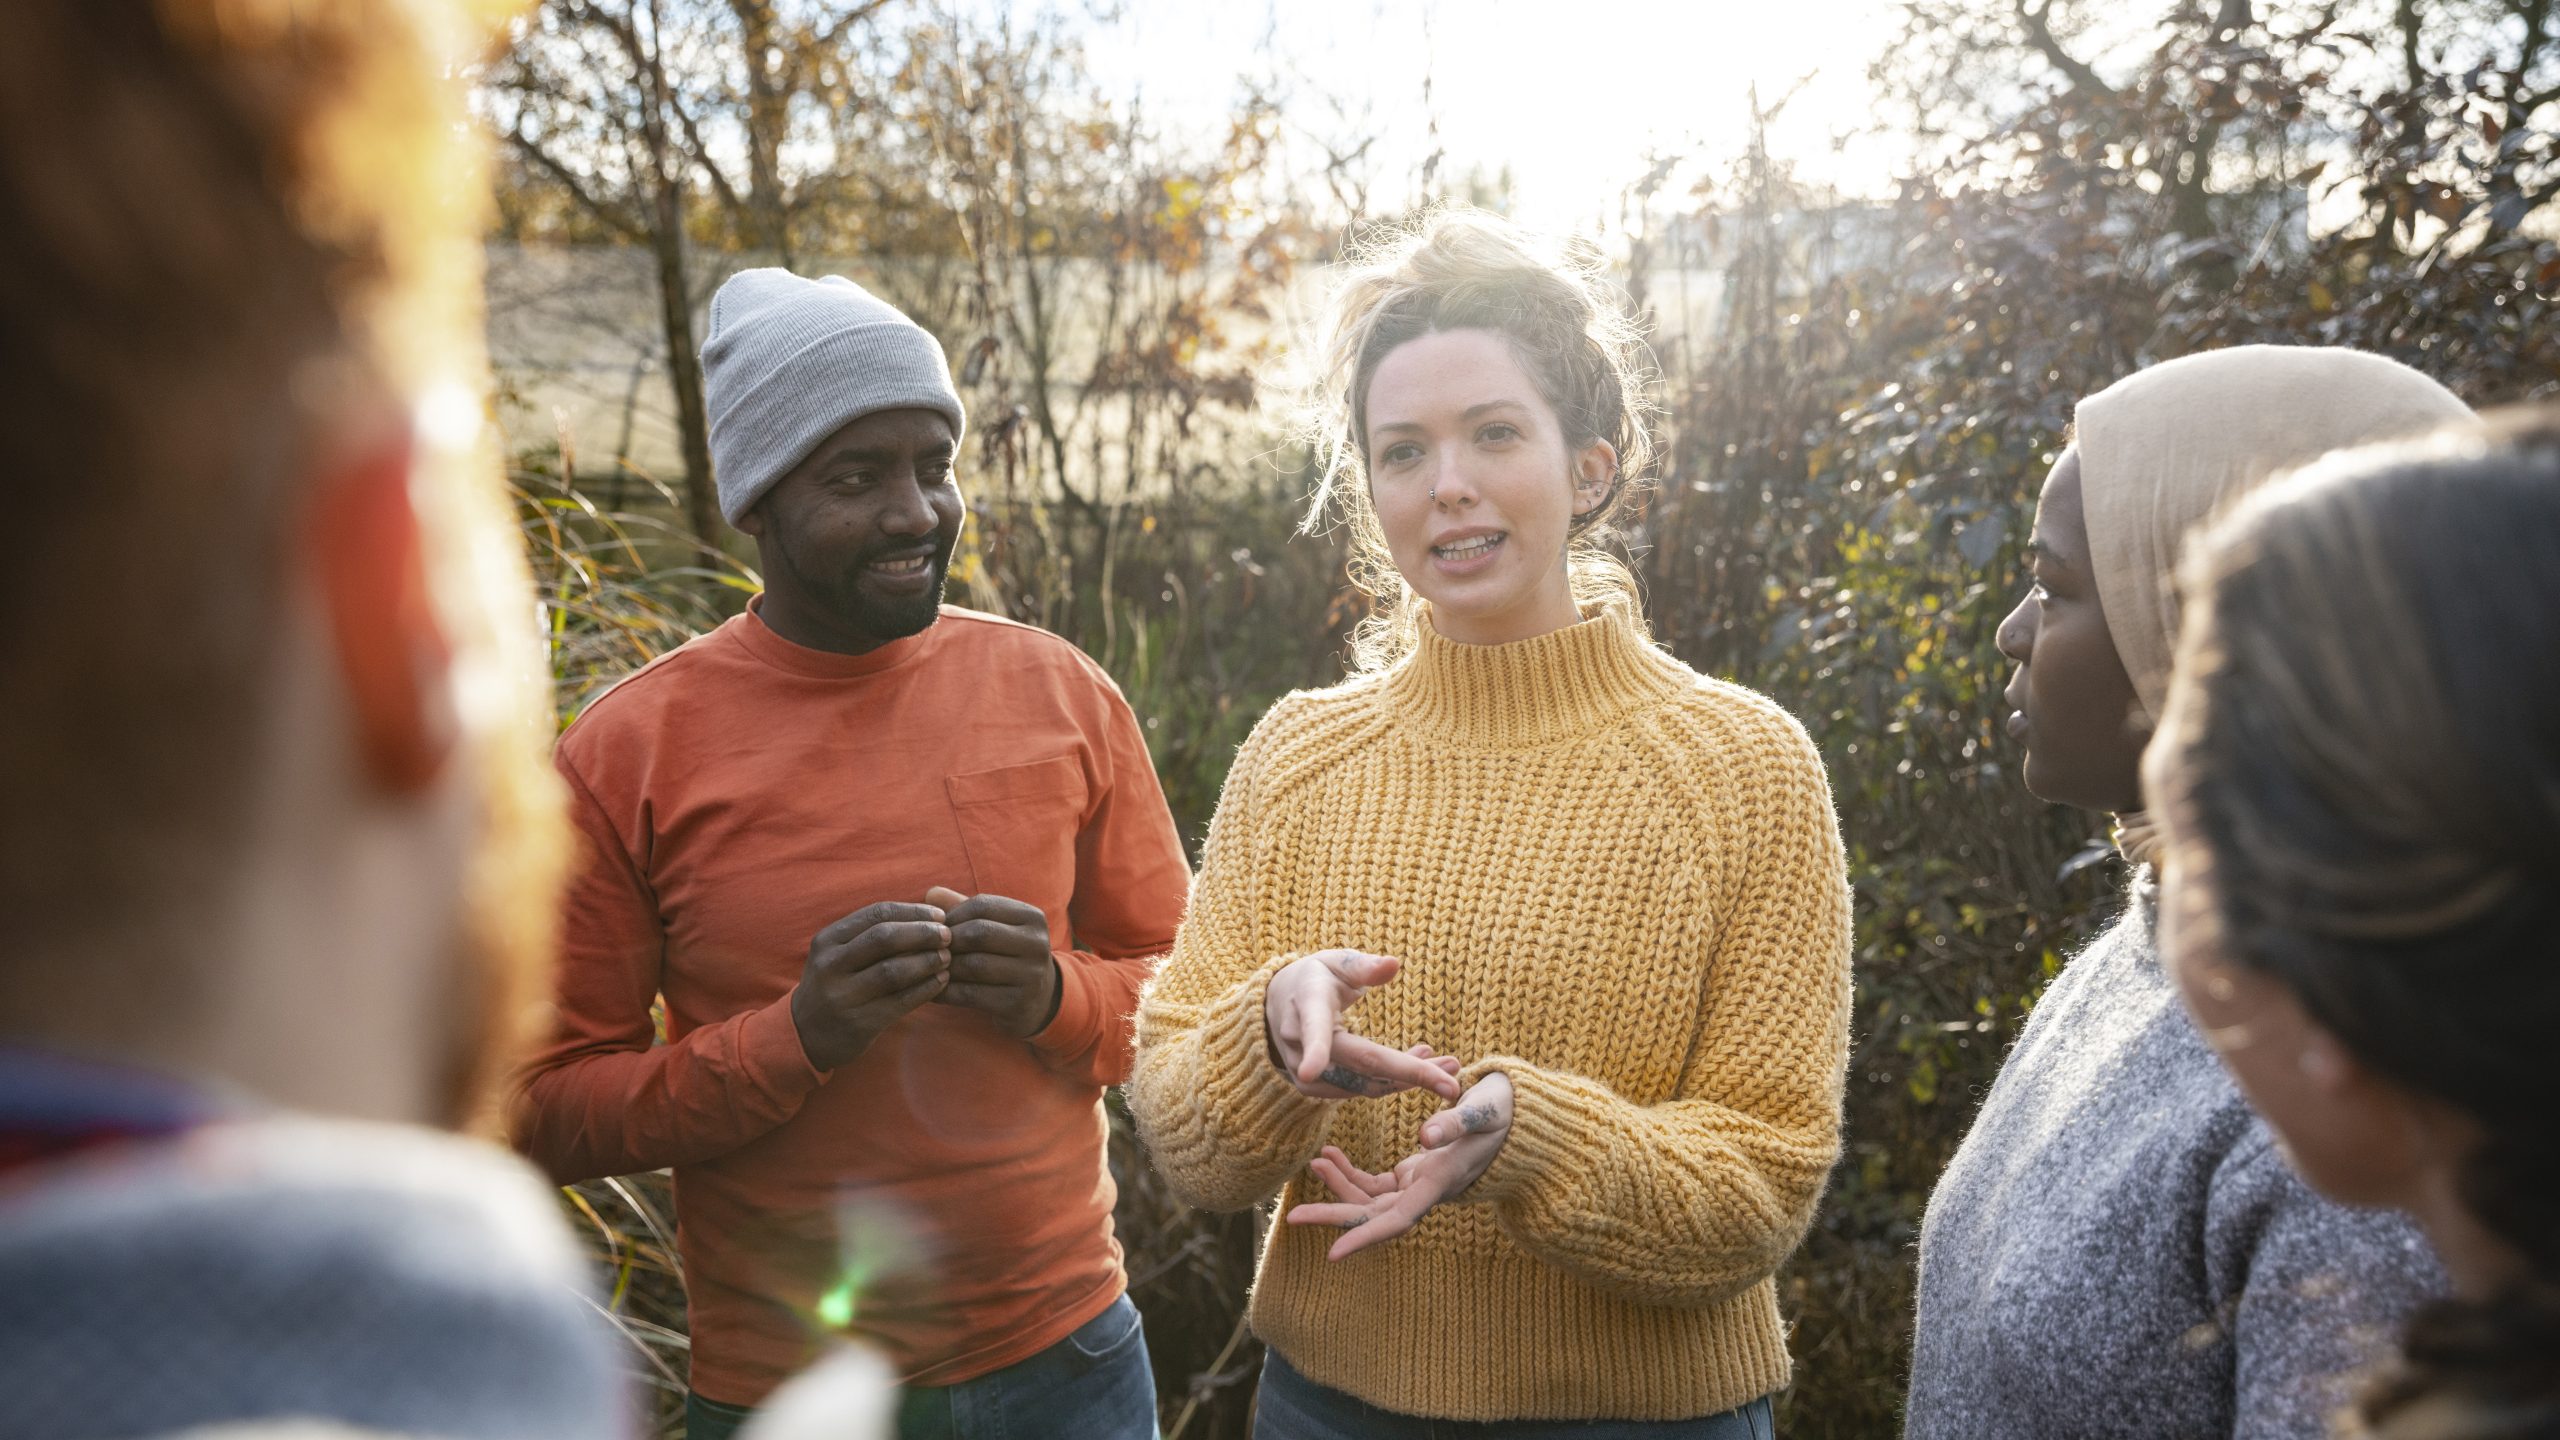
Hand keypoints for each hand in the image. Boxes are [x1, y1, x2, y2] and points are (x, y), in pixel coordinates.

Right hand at [791, 902, 950, 1070]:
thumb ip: (873, 933)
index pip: (876, 914)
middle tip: (948, 936)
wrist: (806, 1033)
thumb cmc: (836, 983)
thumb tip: (927, 912)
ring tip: (947, 958)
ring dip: (926, 961)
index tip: (940, 915)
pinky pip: (899, 1001)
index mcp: (828, 939)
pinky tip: (941, 982)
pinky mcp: (858, 1023)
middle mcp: (831, 965)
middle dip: (922, 933)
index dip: (913, 911)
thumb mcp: (839, 953)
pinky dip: (925, 989)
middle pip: (884, 938)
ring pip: (892, 971)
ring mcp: (842, 995)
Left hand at [923, 886, 1059, 1038]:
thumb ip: (964, 908)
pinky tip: (933, 992)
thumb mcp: (993, 928)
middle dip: (949, 941)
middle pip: (980, 933)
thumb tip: (931, 892)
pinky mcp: (1019, 1003)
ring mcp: (1032, 975)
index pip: (983, 905)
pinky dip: (947, 992)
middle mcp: (1037, 944)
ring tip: (928, 968)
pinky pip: (972, 994)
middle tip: (928, 949)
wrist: (1037, 999)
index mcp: (1032, 917)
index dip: (953, 914)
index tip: (935, 927)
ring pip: (975, 965)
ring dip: (945, 967)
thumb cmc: (1006, 955)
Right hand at [1262, 949, 1461, 1101]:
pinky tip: (1420, 1068)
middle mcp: (1300, 1041)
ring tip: (1448, 1066)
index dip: (1314, 1050)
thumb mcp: (1336, 961)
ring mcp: (1303, 1070)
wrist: (1279, 1004)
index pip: (1312, 1028)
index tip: (1310, 1070)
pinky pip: (1359, 1090)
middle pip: (1358, 1064)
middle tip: (1451, 1084)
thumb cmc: (1316, 977)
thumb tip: (1393, 964)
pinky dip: (1392, 1083)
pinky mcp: (1312, 1088)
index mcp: (1307, 1004)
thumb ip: (1363, 966)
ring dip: (1408, 1080)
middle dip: (1407, 1075)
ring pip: (1363, 1085)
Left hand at [1283, 1071, 1513, 1259]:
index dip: (1365, 1237)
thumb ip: (1456, 1122)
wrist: (1516, 1116)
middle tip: (1292, 1215)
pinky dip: (1350, 1172)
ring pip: (1370, 1199)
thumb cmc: (1504, 1112)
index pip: (1397, 1220)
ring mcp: (1418, 1185)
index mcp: (1439, 1182)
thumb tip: (1424, 1137)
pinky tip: (1330, 1156)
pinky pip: (1374, 1183)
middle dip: (1334, 1216)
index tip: (1333, 1254)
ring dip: (1339, 1186)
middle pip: (1373, 1215)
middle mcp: (1426, 1191)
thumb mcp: (1483, 1110)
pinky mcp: (1413, 1174)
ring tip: (1315, 1161)